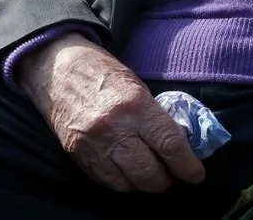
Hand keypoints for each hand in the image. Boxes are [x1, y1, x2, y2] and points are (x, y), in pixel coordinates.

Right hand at [18, 33, 205, 193]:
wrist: (56, 67)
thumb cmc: (101, 71)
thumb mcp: (136, 86)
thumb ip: (155, 116)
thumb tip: (179, 143)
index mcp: (135, 104)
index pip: (169, 144)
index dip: (187, 165)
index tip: (196, 174)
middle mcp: (115, 128)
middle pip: (150, 173)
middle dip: (166, 180)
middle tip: (173, 174)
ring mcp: (94, 145)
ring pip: (129, 184)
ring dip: (144, 184)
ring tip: (151, 174)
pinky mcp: (78, 155)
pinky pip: (107, 182)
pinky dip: (123, 182)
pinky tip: (129, 173)